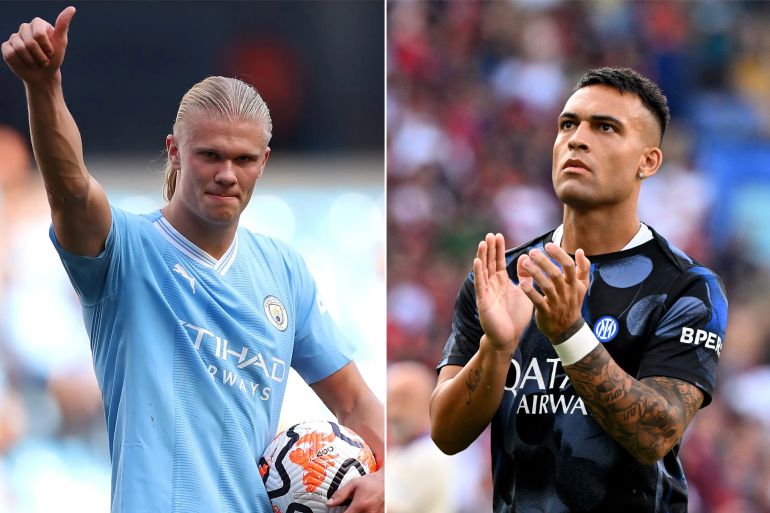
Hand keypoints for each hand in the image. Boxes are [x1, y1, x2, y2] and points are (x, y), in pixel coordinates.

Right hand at [2, 6, 75, 84]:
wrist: (44, 74)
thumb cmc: (54, 58)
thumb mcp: (61, 43)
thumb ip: (63, 25)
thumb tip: (72, 8)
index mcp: (38, 24)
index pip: (39, 34)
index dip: (47, 47)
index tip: (51, 53)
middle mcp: (24, 28)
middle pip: (30, 42)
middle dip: (40, 56)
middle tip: (45, 61)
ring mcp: (14, 37)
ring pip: (20, 48)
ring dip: (32, 61)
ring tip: (36, 63)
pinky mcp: (6, 47)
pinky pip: (11, 54)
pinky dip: (21, 62)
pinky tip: (25, 63)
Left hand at [326, 470, 382, 512]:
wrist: (388, 481)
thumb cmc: (371, 482)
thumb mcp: (354, 483)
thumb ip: (340, 494)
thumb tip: (329, 503)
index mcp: (360, 506)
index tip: (338, 511)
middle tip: (349, 507)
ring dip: (356, 512)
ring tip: (356, 507)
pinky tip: (363, 508)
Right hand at [473, 233, 532, 350]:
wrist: (509, 337)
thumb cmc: (516, 316)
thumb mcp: (524, 292)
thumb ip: (525, 276)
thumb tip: (525, 258)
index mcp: (501, 282)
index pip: (498, 262)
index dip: (498, 249)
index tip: (499, 235)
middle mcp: (492, 284)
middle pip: (489, 263)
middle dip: (490, 249)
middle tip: (490, 234)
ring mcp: (486, 292)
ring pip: (483, 270)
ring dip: (483, 256)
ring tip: (483, 242)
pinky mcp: (483, 300)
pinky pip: (480, 284)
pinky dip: (478, 272)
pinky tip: (477, 261)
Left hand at [517, 242, 590, 341]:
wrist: (567, 330)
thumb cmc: (572, 303)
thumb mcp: (581, 287)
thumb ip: (583, 269)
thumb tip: (581, 250)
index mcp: (574, 284)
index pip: (569, 266)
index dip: (559, 254)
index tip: (548, 245)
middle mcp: (566, 293)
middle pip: (556, 274)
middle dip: (544, 262)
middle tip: (532, 252)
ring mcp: (557, 303)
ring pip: (547, 286)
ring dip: (535, 273)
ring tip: (525, 263)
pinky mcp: (546, 313)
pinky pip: (538, 301)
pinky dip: (530, 292)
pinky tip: (522, 283)